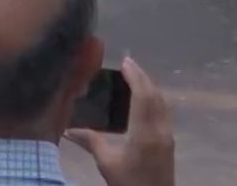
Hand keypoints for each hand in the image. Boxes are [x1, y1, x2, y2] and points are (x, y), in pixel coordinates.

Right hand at [66, 56, 174, 185]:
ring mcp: (168, 136)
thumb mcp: (106, 163)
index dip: (135, 76)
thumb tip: (67, 129)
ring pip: (163, 103)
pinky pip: (164, 112)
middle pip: (156, 96)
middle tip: (128, 63)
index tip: (124, 61)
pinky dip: (154, 98)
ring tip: (135, 76)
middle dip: (143, 77)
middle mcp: (160, 130)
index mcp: (145, 133)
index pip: (143, 96)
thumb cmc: (129, 183)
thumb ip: (90, 141)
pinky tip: (143, 99)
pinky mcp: (169, 142)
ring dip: (150, 87)